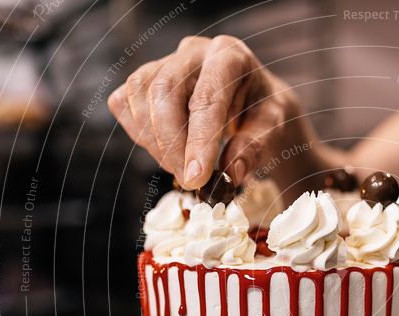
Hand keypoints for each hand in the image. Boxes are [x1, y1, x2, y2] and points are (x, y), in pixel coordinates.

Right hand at [108, 35, 299, 188]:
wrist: (251, 103)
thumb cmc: (262, 113)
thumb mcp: (274, 130)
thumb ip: (254, 148)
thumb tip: (231, 173)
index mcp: (230, 56)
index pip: (207, 98)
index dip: (199, 141)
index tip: (196, 177)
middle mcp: (194, 51)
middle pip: (164, 91)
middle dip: (171, 144)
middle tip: (189, 181)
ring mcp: (165, 61)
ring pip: (139, 96)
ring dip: (155, 143)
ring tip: (182, 168)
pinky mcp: (144, 78)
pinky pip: (125, 103)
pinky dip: (140, 134)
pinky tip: (166, 150)